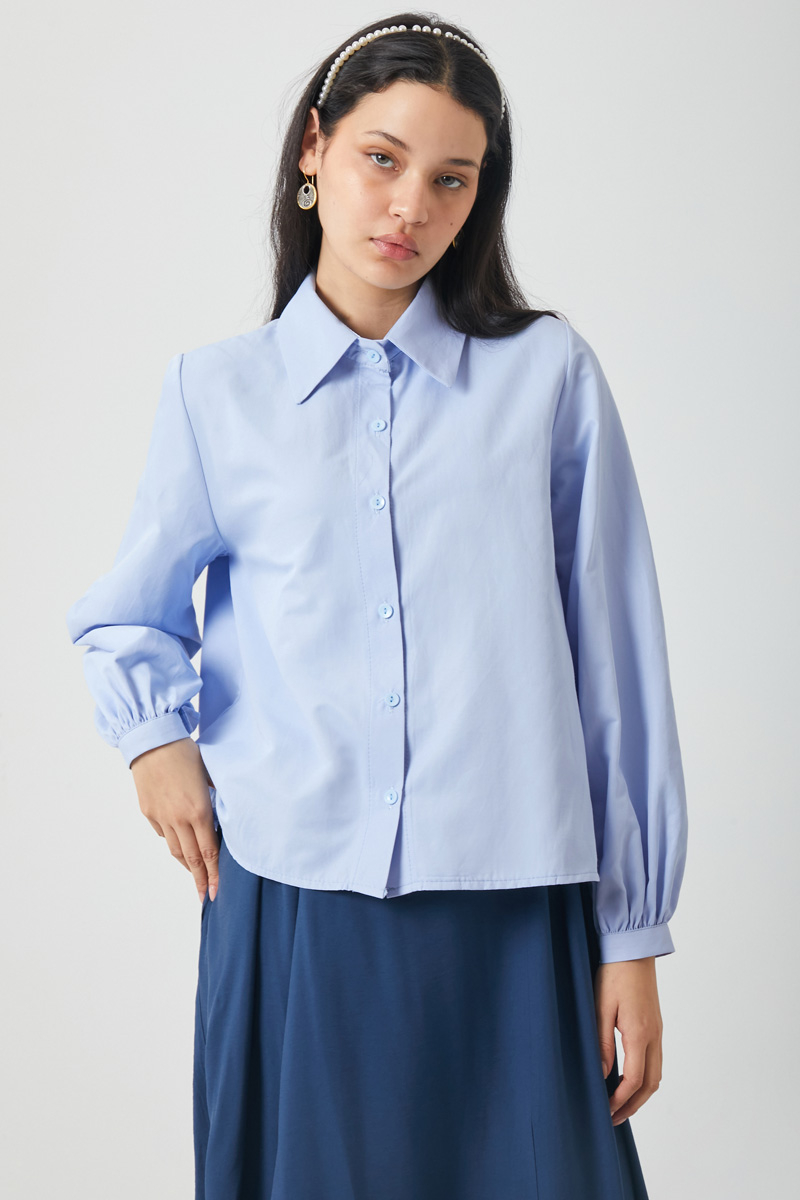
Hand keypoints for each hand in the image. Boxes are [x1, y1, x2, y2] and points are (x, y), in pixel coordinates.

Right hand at [130, 737, 219, 903]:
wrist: (152, 738)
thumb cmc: (186, 751)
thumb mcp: (211, 773)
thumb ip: (220, 796)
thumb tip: (227, 811)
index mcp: (199, 810)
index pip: (210, 852)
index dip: (215, 874)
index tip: (217, 892)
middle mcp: (179, 818)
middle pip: (191, 858)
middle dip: (201, 880)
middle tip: (206, 896)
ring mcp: (161, 816)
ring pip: (174, 849)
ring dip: (186, 865)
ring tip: (195, 875)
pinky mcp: (148, 811)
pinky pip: (162, 833)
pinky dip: (172, 841)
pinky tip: (179, 844)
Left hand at [593, 957, 662, 1125]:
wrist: (633, 947)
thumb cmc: (614, 973)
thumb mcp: (600, 1007)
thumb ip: (601, 1042)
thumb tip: (602, 1075)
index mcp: (640, 1032)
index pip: (634, 1079)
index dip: (620, 1100)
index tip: (605, 1111)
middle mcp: (654, 1035)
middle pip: (650, 1083)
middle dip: (633, 1105)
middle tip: (613, 1118)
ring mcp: (657, 1030)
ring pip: (656, 1074)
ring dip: (640, 1093)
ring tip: (620, 1104)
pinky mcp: (655, 1024)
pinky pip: (655, 1060)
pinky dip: (644, 1077)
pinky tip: (628, 1079)